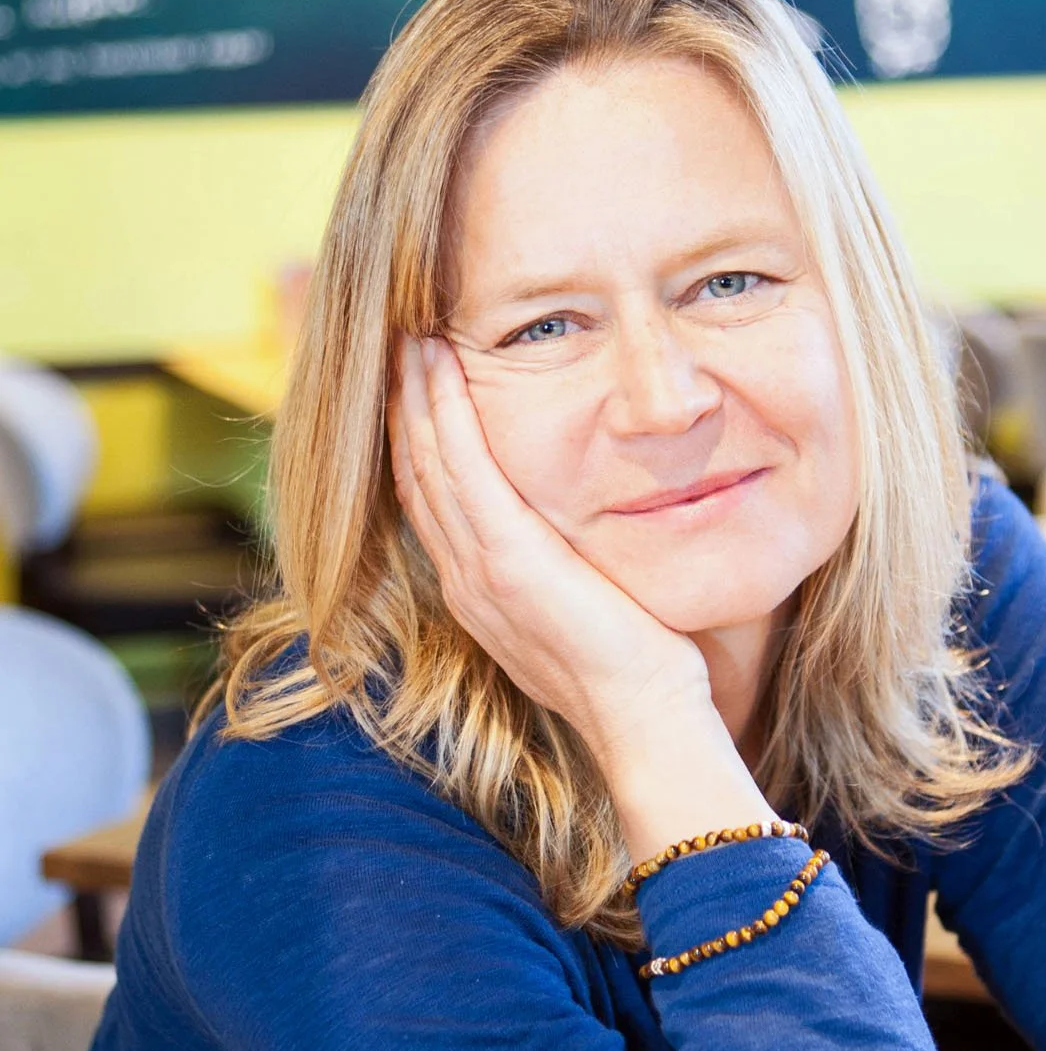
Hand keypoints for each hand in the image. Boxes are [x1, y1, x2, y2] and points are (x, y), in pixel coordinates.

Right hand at [388, 335, 707, 762]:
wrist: (643, 716)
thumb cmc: (637, 668)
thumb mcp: (585, 609)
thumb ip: (566, 571)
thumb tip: (579, 542)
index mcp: (478, 592)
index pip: (431, 500)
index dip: (417, 439)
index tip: (416, 386)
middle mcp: (463, 579)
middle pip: (414, 473)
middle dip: (403, 405)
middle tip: (397, 342)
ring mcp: (478, 569)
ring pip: (426, 461)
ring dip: (413, 393)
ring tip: (409, 335)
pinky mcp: (506, 558)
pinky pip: (461, 466)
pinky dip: (444, 409)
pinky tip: (437, 363)